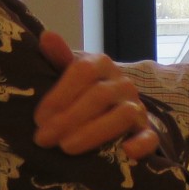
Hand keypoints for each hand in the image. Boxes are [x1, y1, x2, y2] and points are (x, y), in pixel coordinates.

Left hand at [34, 29, 159, 159]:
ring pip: (123, 115)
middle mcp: (122, 83)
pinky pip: (149, 137)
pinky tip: (126, 152)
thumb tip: (47, 37)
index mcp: (101, 64)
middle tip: (43, 139)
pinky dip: (141, 144)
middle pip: (99, 95)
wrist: (112, 112)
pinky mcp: (146, 132)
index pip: (83, 71)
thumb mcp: (68, 74)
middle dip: (68, 119)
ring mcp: (137, 107)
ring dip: (93, 132)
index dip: (60, 95)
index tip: (38, 118)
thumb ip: (58, 58)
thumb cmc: (82, 93)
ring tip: (66, 148)